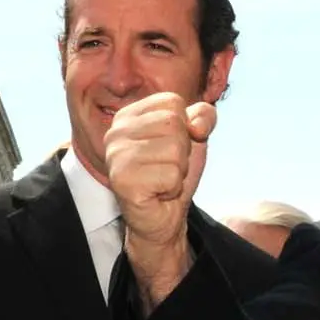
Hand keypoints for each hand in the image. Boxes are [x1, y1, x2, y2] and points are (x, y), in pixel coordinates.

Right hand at [104, 93, 216, 305]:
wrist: (164, 218)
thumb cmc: (174, 173)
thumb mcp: (194, 136)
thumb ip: (203, 115)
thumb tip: (195, 126)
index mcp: (128, 115)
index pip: (172, 102)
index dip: (185, 127)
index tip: (171, 147)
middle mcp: (115, 132)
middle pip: (174, 123)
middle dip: (182, 150)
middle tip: (166, 168)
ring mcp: (116, 156)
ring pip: (174, 149)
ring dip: (178, 170)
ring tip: (162, 180)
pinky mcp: (123, 181)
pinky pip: (171, 175)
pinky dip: (173, 187)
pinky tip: (158, 193)